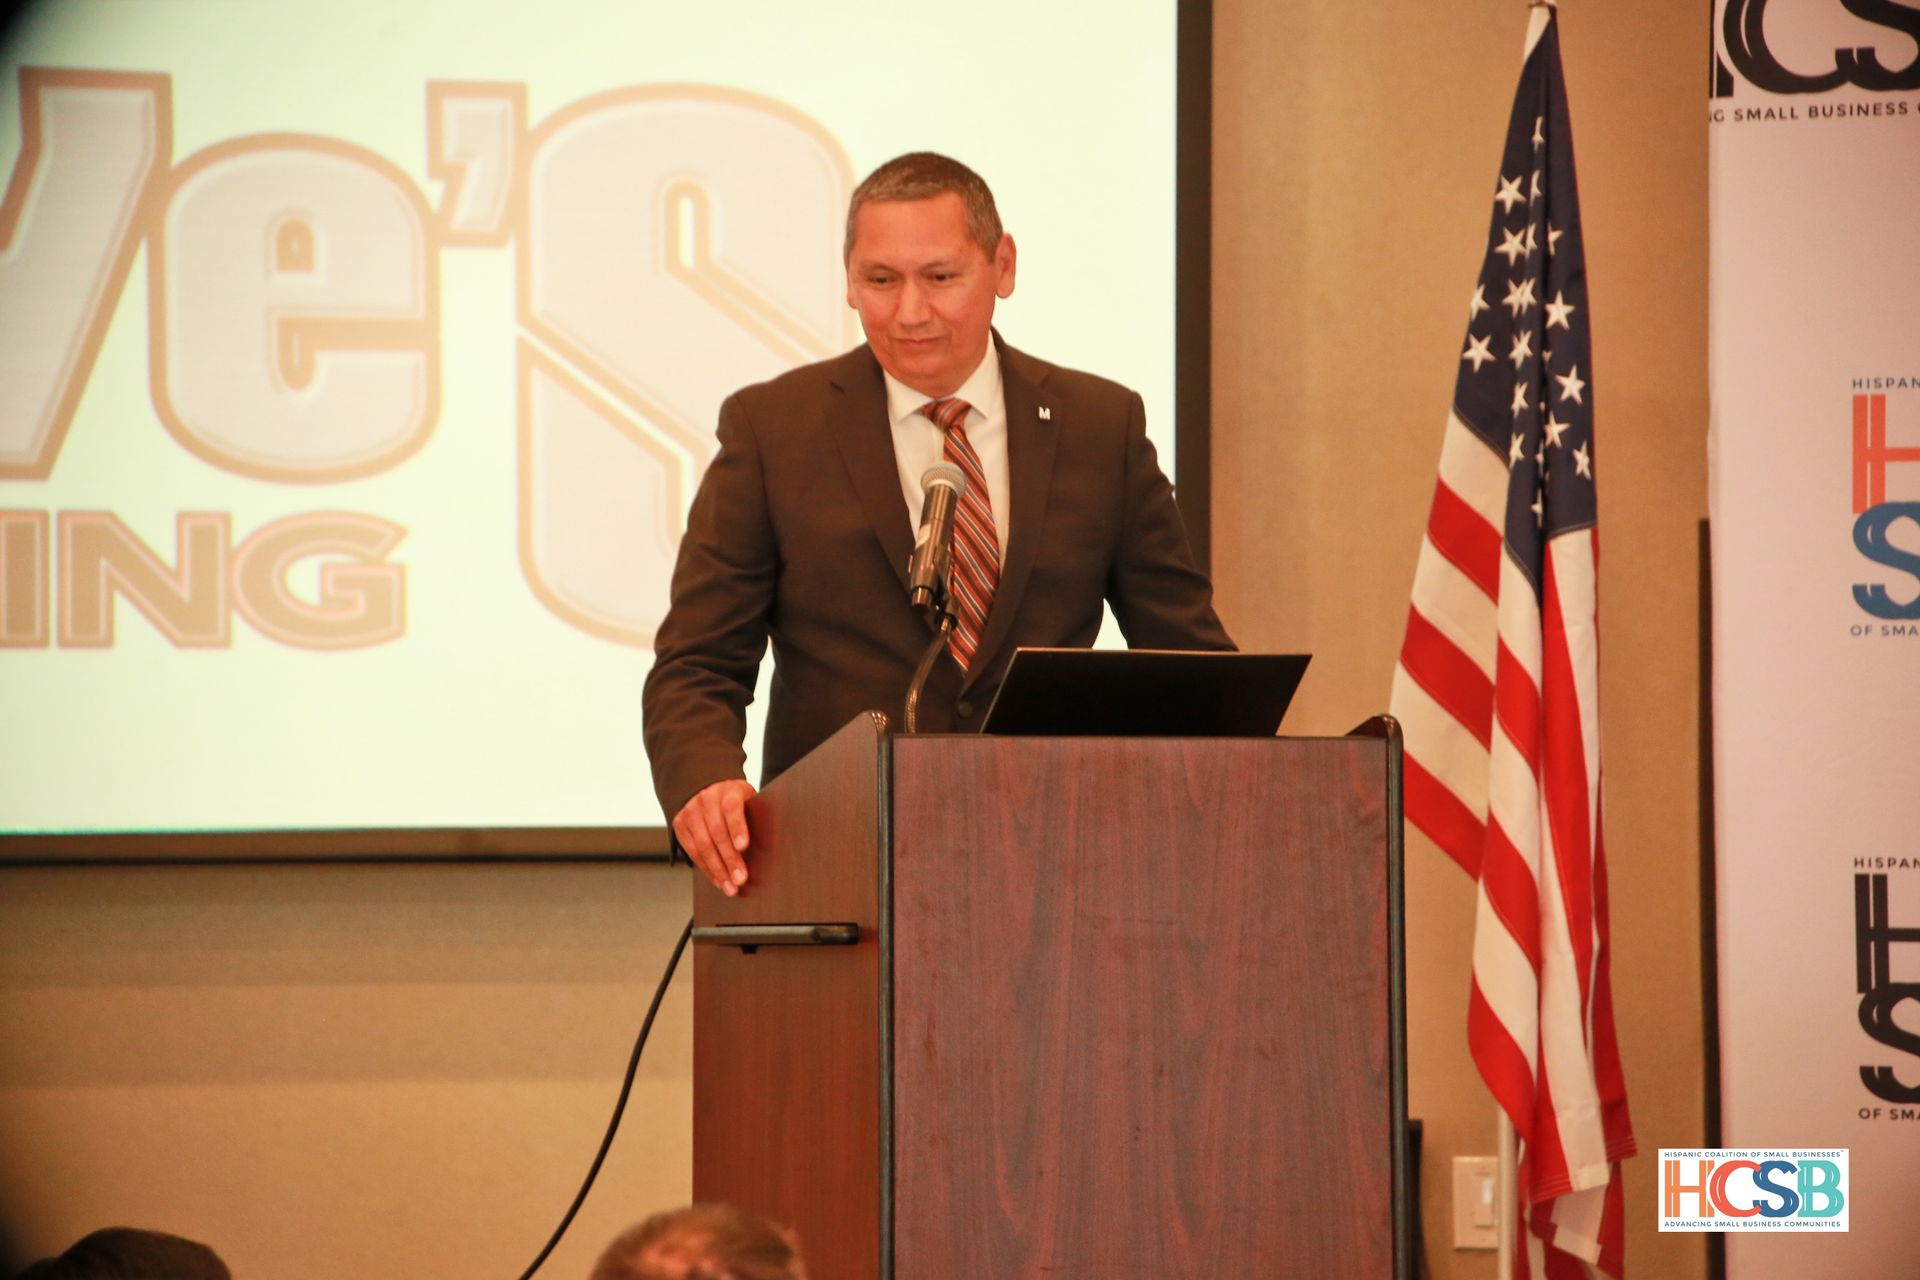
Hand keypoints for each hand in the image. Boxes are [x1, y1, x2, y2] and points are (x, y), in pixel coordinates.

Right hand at [673, 778, 755, 894]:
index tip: (744, 846)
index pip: (732, 809)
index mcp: (729, 791)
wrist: (709, 790)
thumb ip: (755, 817)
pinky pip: (692, 852)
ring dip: (718, 870)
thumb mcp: (748, 801)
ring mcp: (691, 811)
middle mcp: (707, 799)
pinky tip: (718, 880)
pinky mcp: (680, 825)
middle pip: (717, 832)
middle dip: (730, 859)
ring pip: (703, 845)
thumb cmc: (736, 801)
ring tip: (730, 887)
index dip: (738, 828)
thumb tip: (770, 845)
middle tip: (741, 878)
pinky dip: (706, 869)